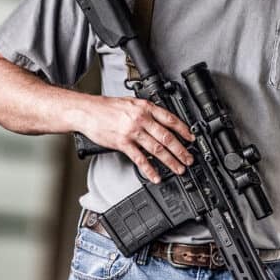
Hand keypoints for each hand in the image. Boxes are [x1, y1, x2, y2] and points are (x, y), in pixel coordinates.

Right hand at [77, 95, 194, 182]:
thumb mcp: (131, 103)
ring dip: (170, 161)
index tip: (191, 139)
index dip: (184, 130)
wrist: (87, 111)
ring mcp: (132, 132)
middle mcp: (141, 119)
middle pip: (167, 136)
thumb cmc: (107, 108)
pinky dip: (150, 169)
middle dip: (181, 150)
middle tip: (189, 159)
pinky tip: (156, 176)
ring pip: (157, 149)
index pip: (170, 119)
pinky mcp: (123, 143)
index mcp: (145, 107)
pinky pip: (140, 159)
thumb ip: (147, 112)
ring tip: (178, 169)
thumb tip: (162, 122)